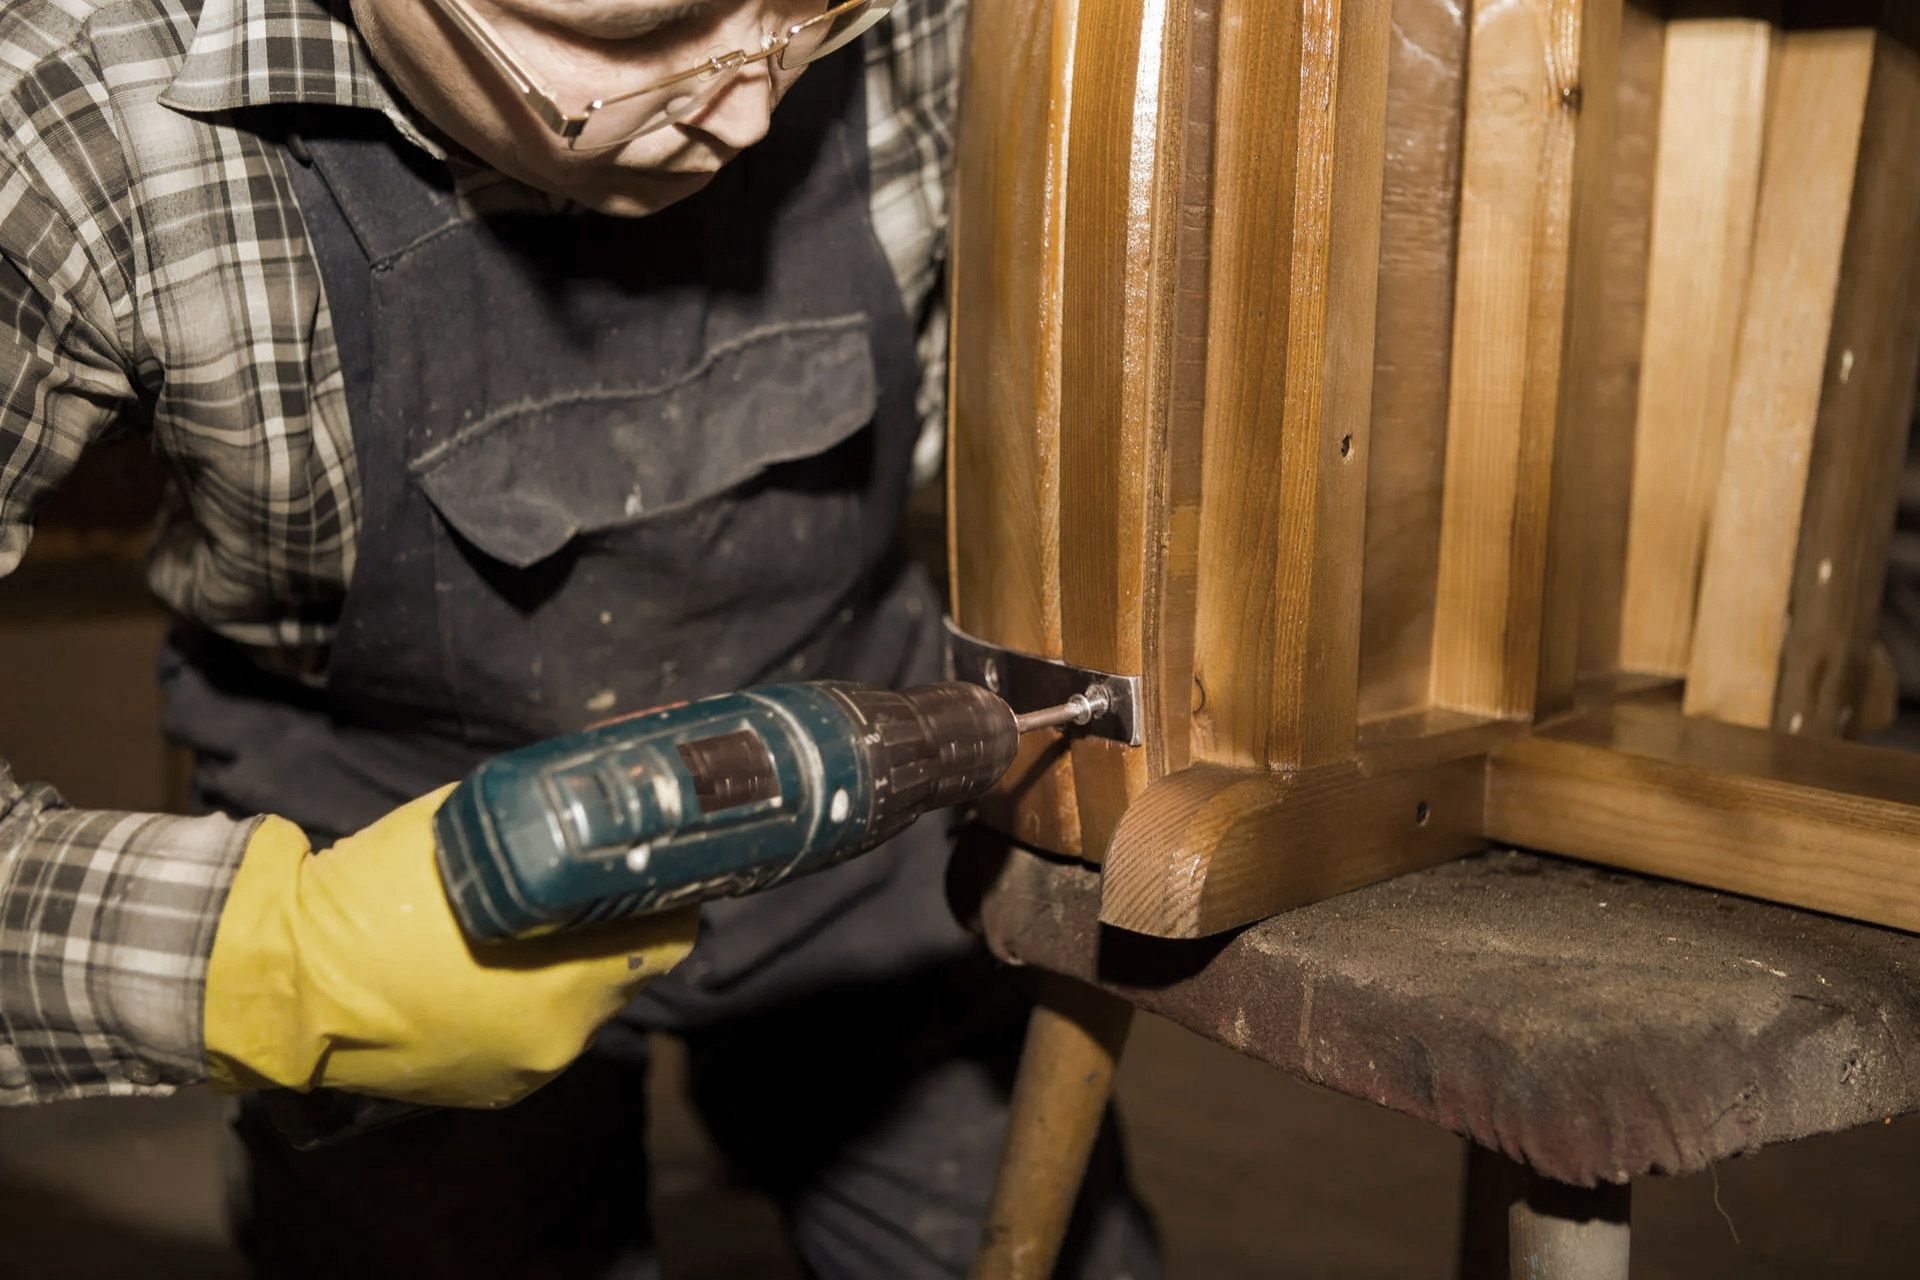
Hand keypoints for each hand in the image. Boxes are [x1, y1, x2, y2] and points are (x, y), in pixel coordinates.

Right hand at [202, 785, 694, 1107]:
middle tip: (588, 888)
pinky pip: (538, 1035)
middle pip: (627, 973)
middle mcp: (559, 1036)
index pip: (664, 938)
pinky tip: (496, 973)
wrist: (282, 979)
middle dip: (614, 930)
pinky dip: (532, 1004)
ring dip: (573, 971)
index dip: (661, 896)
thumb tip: (583, 795)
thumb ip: (534, 828)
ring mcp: (524, 1071)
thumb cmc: (371, 895)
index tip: (646, 866)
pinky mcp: (489, 1089)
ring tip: (533, 928)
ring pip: (584, 1008)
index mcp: (566, 979)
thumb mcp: (463, 837)